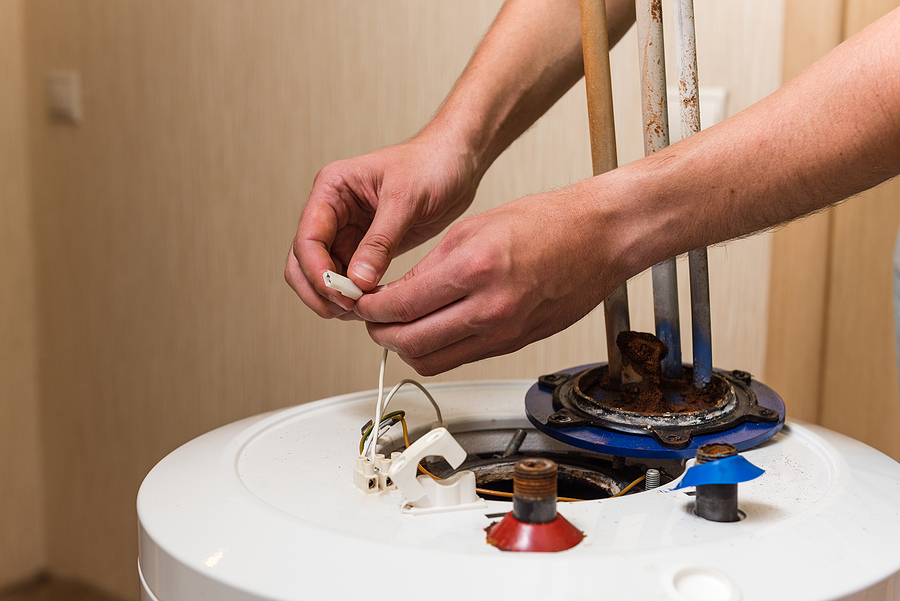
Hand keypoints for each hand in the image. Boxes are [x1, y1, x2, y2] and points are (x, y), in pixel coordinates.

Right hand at [285, 135, 480, 318]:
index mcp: (332, 189)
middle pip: (303, 262)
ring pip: (323, 275)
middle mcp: (333, 212)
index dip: (317, 271)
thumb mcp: (406, 199)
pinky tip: (373, 305)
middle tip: (346, 309)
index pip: (307, 238)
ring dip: (334, 297)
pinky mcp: (366, 248)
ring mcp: (347, 231)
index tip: (340, 294)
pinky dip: (354, 295)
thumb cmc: (432, 164)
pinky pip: (348, 278)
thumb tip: (359, 280)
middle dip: (319, 290)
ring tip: (362, 311)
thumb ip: (380, 241)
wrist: (456, 162)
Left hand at [355, 184, 630, 374]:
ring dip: (407, 349)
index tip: (362, 302)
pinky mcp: (514, 345)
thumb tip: (397, 292)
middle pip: (410, 344)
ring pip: (433, 361)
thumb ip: (430, 266)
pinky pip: (462, 359)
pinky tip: (432, 330)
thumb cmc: (548, 224)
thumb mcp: (473, 228)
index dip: (371, 309)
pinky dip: (438, 350)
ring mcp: (504, 333)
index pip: (401, 306)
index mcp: (474, 270)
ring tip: (398, 328)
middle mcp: (489, 309)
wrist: (599, 239)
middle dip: (381, 333)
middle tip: (373, 319)